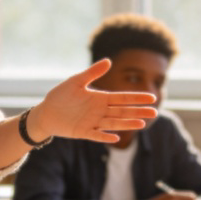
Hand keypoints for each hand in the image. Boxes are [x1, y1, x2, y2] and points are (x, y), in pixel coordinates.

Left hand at [28, 59, 156, 143]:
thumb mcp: (76, 81)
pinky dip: (105, 136)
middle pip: (123, 112)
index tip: (152, 98)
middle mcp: (100, 111)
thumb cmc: (61, 95)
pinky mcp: (83, 132)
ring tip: (141, 124)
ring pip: (114, 123)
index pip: (123, 98)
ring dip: (127, 124)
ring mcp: (93, 122)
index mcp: (101, 98)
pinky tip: (116, 137)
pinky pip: (96, 135)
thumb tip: (109, 61)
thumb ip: (92, 73)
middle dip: (138, 112)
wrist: (46, 112)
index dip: (137, 98)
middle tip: (154, 112)